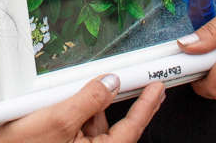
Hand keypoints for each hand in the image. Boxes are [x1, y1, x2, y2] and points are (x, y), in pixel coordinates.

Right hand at [0, 77, 164, 142]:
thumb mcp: (58, 118)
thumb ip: (89, 99)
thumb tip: (111, 83)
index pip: (131, 128)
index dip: (146, 106)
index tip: (157, 87)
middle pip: (111, 124)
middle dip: (113, 102)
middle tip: (130, 79)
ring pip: (93, 122)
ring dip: (87, 104)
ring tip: (72, 91)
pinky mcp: (62, 142)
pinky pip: (76, 123)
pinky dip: (74, 108)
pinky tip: (63, 98)